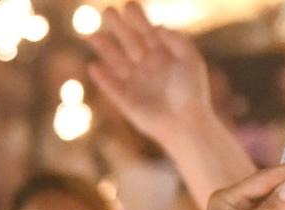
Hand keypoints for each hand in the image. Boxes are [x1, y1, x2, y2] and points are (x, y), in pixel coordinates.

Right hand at [88, 2, 211, 143]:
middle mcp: (146, 67)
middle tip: (107, 10)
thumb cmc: (192, 91)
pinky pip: (111, 86)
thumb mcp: (190, 60)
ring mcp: (134, 83)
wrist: (186, 122)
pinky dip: (102, 77)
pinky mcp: (125, 100)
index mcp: (162, 56)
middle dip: (117, 27)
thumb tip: (157, 26)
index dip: (137, 18)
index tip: (128, 4)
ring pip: (115, 61)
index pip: (146, 32)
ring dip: (104, 48)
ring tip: (92, 34)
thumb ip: (176, 41)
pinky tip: (93, 66)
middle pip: (128, 42)